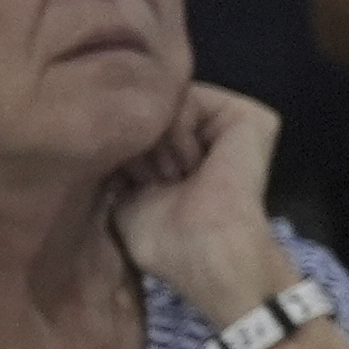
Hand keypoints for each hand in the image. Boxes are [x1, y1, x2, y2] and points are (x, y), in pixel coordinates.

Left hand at [105, 86, 292, 320]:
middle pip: (154, 107)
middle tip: (155, 181)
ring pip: (168, 100)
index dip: (122, 143)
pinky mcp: (252, 117)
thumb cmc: (164, 238)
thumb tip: (96, 128)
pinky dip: (176, 130)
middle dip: (138, 139)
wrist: (203, 251)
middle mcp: (214, 134)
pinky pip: (191, 97)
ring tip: (172, 177)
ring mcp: (235, 123)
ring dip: (157, 140)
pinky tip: (188, 164)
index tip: (128, 183)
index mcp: (188, 153)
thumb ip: (118, 159)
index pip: (142, 121)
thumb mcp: (125, 192)